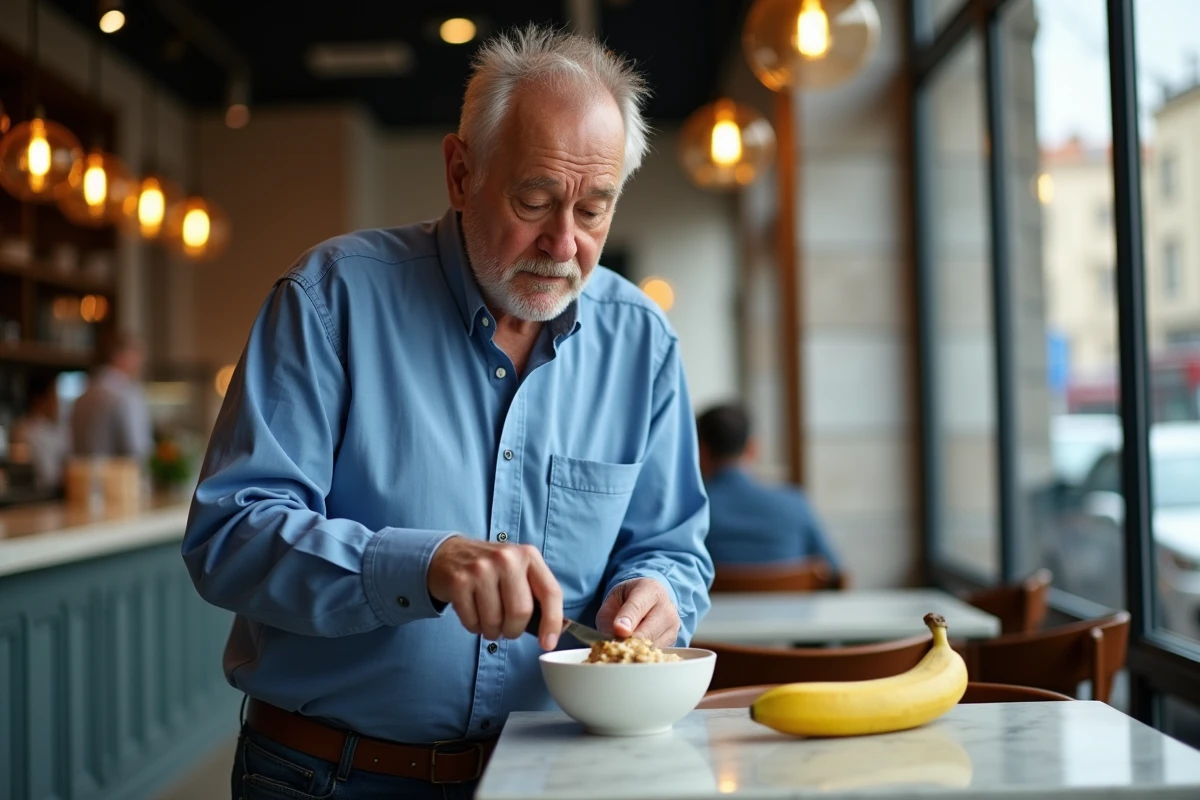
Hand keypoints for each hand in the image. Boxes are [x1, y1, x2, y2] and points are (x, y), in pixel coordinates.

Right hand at [428, 537, 562, 649]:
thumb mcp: (519, 571)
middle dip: (514, 630)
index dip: (552, 622)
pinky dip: (474, 627)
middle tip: (507, 628)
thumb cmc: (491, 570)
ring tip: (488, 619)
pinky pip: (472, 622)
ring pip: (494, 621)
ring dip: (492, 631)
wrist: (449, 554)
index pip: (550, 592)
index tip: (548, 644)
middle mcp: (506, 558)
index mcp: (528, 555)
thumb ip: (535, 594)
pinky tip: (473, 612)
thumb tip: (549, 633)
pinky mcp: (460, 581)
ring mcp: (481, 569)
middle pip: (520, 612)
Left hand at [595, 578, 679, 646]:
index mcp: (650, 589)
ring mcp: (673, 624)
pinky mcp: (673, 640)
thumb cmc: (625, 602)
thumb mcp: (612, 603)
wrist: (644, 601)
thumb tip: (613, 642)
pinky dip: (642, 655)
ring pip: (652, 645)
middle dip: (629, 641)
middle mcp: (667, 606)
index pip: (638, 606)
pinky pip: (656, 653)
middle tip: (614, 648)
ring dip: (635, 651)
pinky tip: (632, 653)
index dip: (628, 619)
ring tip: (621, 650)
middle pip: (648, 631)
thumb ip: (609, 620)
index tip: (619, 630)